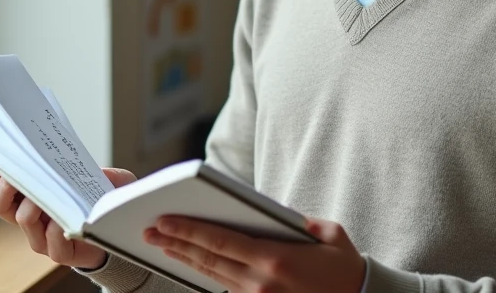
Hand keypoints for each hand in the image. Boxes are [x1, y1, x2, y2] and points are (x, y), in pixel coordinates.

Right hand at [0, 167, 136, 269]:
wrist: (115, 228)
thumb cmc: (98, 198)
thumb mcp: (93, 174)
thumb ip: (83, 164)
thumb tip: (68, 157)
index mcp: (29, 195)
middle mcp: (30, 216)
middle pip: (0, 205)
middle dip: (3, 188)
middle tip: (14, 174)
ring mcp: (42, 236)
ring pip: (23, 219)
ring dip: (30, 204)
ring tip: (44, 193)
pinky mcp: (59, 252)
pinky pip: (50, 242)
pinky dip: (55, 228)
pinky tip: (64, 220)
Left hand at [143, 216, 365, 292]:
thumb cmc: (344, 267)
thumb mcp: (329, 233)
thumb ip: (298, 220)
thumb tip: (271, 211)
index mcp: (275, 260)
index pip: (221, 241)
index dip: (189, 230)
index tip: (165, 220)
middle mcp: (261, 283)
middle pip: (209, 260)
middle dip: (177, 243)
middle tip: (150, 230)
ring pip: (212, 276)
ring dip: (184, 258)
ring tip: (161, 243)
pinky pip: (225, 288)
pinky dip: (205, 274)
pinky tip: (190, 262)